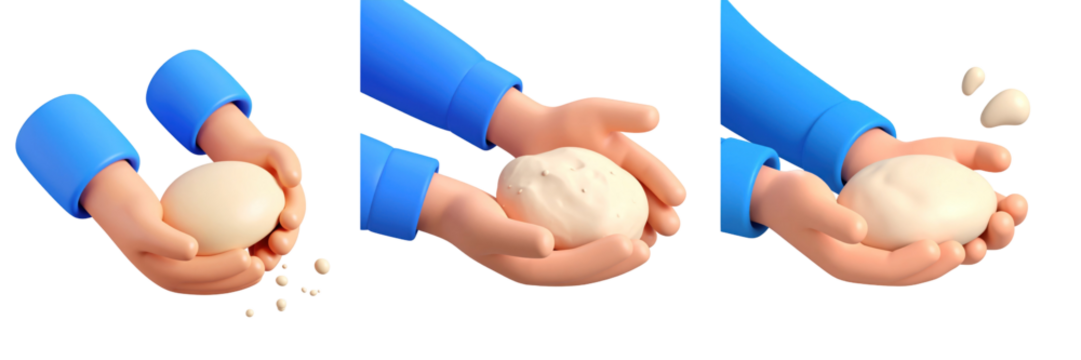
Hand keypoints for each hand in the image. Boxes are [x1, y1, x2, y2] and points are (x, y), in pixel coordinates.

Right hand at [82, 161, 265, 295]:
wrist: (115, 202)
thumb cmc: (129, 207)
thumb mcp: (143, 221)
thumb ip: (165, 241)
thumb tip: (192, 252)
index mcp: (159, 274)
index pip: (198, 277)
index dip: (225, 271)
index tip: (248, 256)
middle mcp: (168, 279)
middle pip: (210, 284)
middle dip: (239, 280)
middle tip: (264, 264)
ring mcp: (176, 272)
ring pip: (214, 280)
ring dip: (240, 276)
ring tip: (264, 260)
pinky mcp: (183, 262)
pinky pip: (212, 265)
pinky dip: (232, 260)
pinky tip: (253, 244)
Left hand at [197, 103, 308, 271]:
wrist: (238, 157)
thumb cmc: (259, 152)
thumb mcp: (276, 150)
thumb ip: (287, 161)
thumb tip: (294, 180)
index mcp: (293, 202)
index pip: (297, 212)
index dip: (295, 219)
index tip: (287, 220)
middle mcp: (283, 219)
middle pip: (288, 236)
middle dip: (286, 245)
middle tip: (277, 246)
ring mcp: (266, 229)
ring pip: (269, 249)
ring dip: (268, 257)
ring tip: (259, 262)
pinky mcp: (247, 236)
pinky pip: (246, 248)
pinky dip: (242, 256)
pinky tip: (231, 259)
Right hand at [418, 173, 650, 286]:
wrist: (448, 210)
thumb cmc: (465, 215)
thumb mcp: (487, 224)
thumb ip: (517, 237)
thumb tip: (548, 245)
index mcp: (527, 271)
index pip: (574, 270)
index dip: (605, 261)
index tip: (632, 245)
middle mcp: (536, 270)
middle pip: (584, 272)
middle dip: (616, 264)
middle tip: (646, 248)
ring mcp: (538, 260)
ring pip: (583, 262)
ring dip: (610, 256)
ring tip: (639, 242)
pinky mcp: (540, 246)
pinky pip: (575, 245)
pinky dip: (595, 239)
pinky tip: (610, 222)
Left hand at [487, 89, 685, 247]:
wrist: (533, 139)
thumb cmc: (566, 122)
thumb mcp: (597, 113)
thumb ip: (626, 114)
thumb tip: (656, 117)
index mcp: (632, 159)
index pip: (652, 170)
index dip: (666, 184)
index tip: (680, 198)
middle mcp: (626, 183)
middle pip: (648, 202)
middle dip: (664, 216)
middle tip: (673, 228)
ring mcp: (607, 203)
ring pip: (631, 221)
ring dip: (643, 234)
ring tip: (649, 245)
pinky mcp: (588, 218)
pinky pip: (602, 232)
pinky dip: (611, 243)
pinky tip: (614, 255)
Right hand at [751, 166, 956, 286]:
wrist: (775, 201)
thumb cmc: (791, 197)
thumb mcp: (809, 200)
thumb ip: (834, 217)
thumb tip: (861, 231)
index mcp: (840, 264)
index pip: (885, 269)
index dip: (915, 261)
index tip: (940, 244)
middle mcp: (853, 269)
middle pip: (901, 276)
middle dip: (935, 267)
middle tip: (965, 249)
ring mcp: (859, 262)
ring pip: (905, 270)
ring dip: (935, 263)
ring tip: (965, 247)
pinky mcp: (865, 251)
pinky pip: (900, 256)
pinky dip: (923, 250)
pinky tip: (944, 233)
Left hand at [843, 129, 1030, 267]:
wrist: (881, 163)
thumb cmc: (924, 157)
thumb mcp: (953, 149)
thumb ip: (980, 153)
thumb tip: (1007, 160)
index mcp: (985, 205)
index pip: (1011, 214)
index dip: (1018, 211)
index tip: (1016, 201)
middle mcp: (971, 227)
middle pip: (997, 240)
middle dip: (1004, 235)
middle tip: (1000, 221)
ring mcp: (947, 240)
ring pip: (969, 256)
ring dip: (977, 253)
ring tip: (976, 246)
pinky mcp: (921, 250)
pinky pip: (934, 260)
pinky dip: (941, 259)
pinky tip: (938, 251)